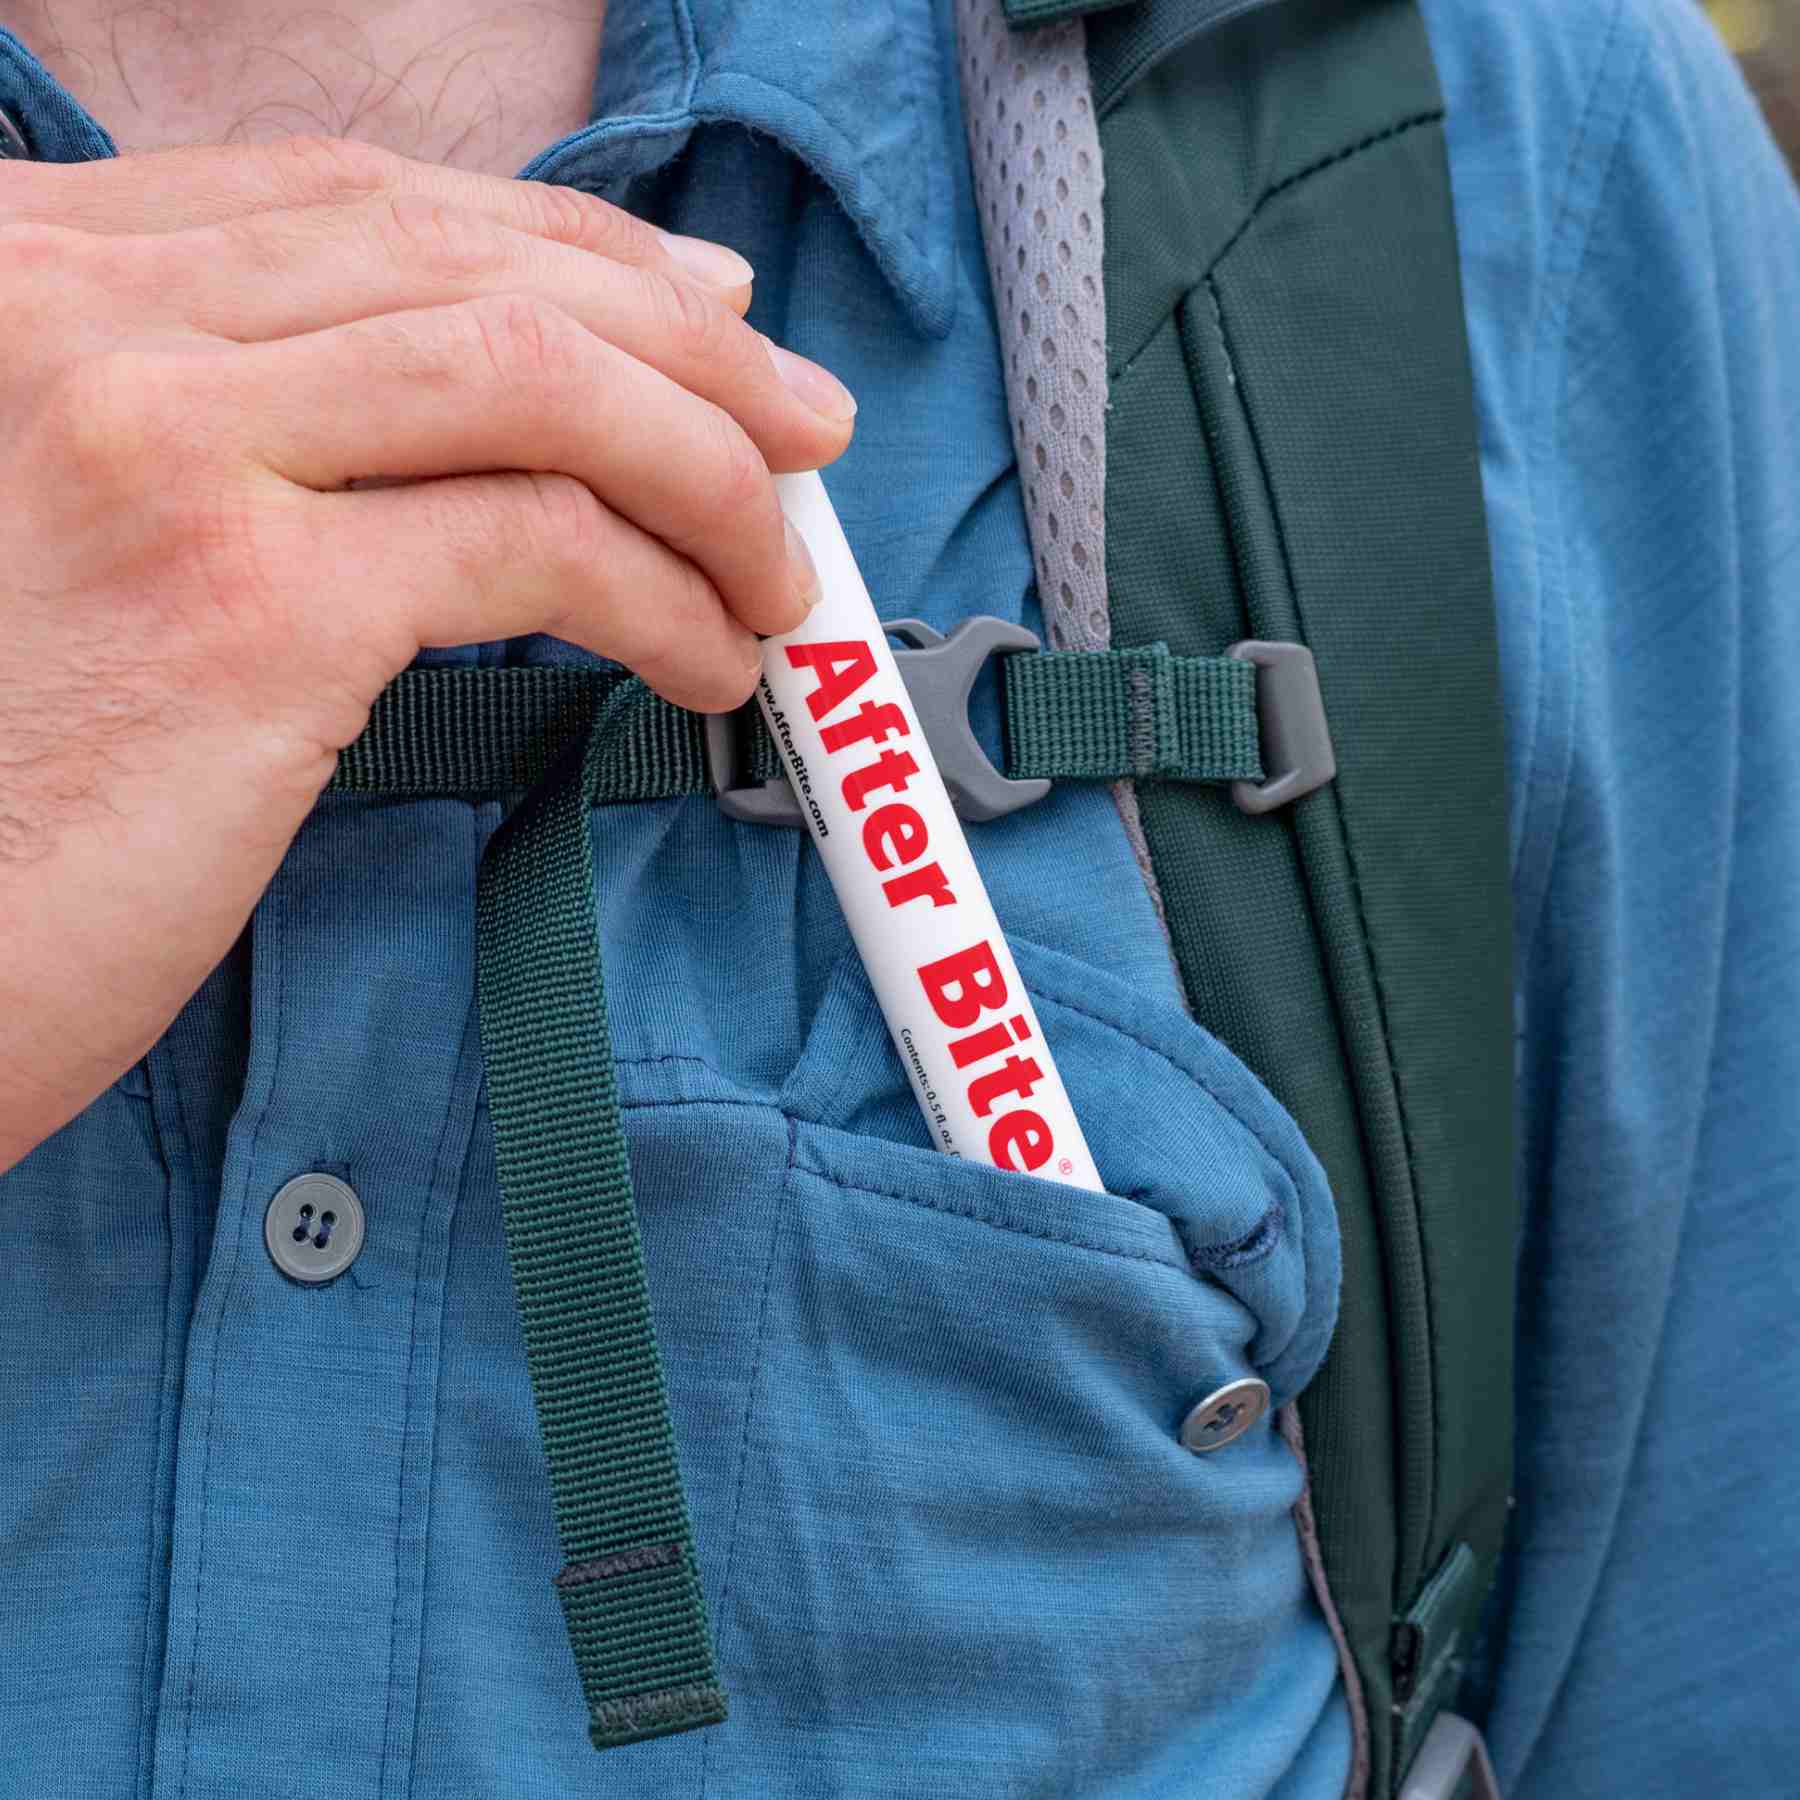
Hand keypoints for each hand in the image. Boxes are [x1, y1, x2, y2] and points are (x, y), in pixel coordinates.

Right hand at [0, 135, 856, 1167]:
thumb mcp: (84, 524)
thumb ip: (238, 420)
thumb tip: (497, 387)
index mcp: (36, 274)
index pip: (364, 207)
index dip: (572, 249)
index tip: (708, 315)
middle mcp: (80, 314)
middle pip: (471, 268)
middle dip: (687, 350)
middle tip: (805, 428)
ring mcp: (160, 443)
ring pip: (531, 379)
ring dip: (703, 472)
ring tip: (777, 571)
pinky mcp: (246, 600)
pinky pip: (538, 543)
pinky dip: (662, 596)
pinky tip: (705, 659)